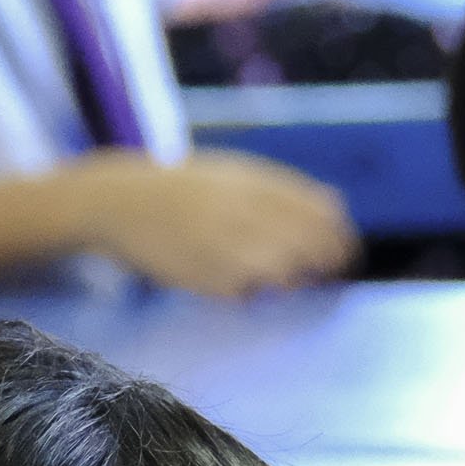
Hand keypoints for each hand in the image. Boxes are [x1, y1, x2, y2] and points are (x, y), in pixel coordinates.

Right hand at [71, 151, 357, 295]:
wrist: (121, 203)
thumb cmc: (183, 189)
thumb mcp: (234, 173)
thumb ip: (282, 189)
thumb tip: (337, 206)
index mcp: (254, 183)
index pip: (322, 212)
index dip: (340, 235)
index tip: (343, 249)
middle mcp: (245, 213)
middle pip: (310, 244)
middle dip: (327, 262)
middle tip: (326, 272)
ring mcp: (226, 247)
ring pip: (286, 272)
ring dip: (292, 278)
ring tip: (279, 276)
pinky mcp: (208, 278)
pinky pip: (248, 292)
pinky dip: (251, 291)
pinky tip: (235, 279)